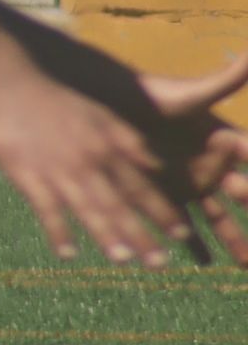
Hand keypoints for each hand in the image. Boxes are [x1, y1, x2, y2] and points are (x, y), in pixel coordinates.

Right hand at [0, 67, 204, 266]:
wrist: (9, 80)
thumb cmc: (56, 99)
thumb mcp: (102, 116)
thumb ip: (129, 143)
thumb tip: (158, 167)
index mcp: (109, 145)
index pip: (143, 184)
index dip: (164, 210)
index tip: (183, 234)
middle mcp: (90, 159)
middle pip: (121, 203)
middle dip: (143, 234)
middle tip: (160, 263)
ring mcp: (58, 168)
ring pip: (89, 208)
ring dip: (107, 236)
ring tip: (123, 260)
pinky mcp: (27, 174)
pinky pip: (47, 209)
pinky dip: (58, 232)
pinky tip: (67, 254)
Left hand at [128, 51, 247, 261]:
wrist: (110, 102)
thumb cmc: (151, 95)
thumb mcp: (189, 94)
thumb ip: (225, 80)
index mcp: (222, 138)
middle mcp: (210, 162)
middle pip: (241, 193)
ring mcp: (189, 177)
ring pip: (216, 215)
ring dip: (230, 239)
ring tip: (244, 264)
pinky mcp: (165, 189)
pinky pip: (183, 218)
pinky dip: (192, 240)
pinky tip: (200, 261)